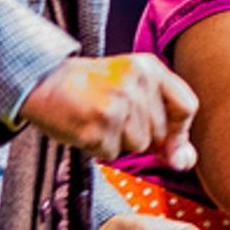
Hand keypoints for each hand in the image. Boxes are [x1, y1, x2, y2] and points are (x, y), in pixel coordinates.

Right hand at [22, 53, 198, 169]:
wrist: (42, 81)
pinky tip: (86, 127)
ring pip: (138, 146)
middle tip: (114, 116)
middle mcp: (139, 80)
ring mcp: (119, 102)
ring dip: (118, 142)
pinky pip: (112, 153)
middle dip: (140, 137)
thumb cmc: (90, 89)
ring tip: (99, 119)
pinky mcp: (99, 122)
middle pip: (161, 133)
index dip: (179, 131)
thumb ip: (164, 123)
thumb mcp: (132, 91)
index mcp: (150, 67)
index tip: (165, 140)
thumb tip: (186, 161)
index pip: (187, 106)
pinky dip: (98, 149)